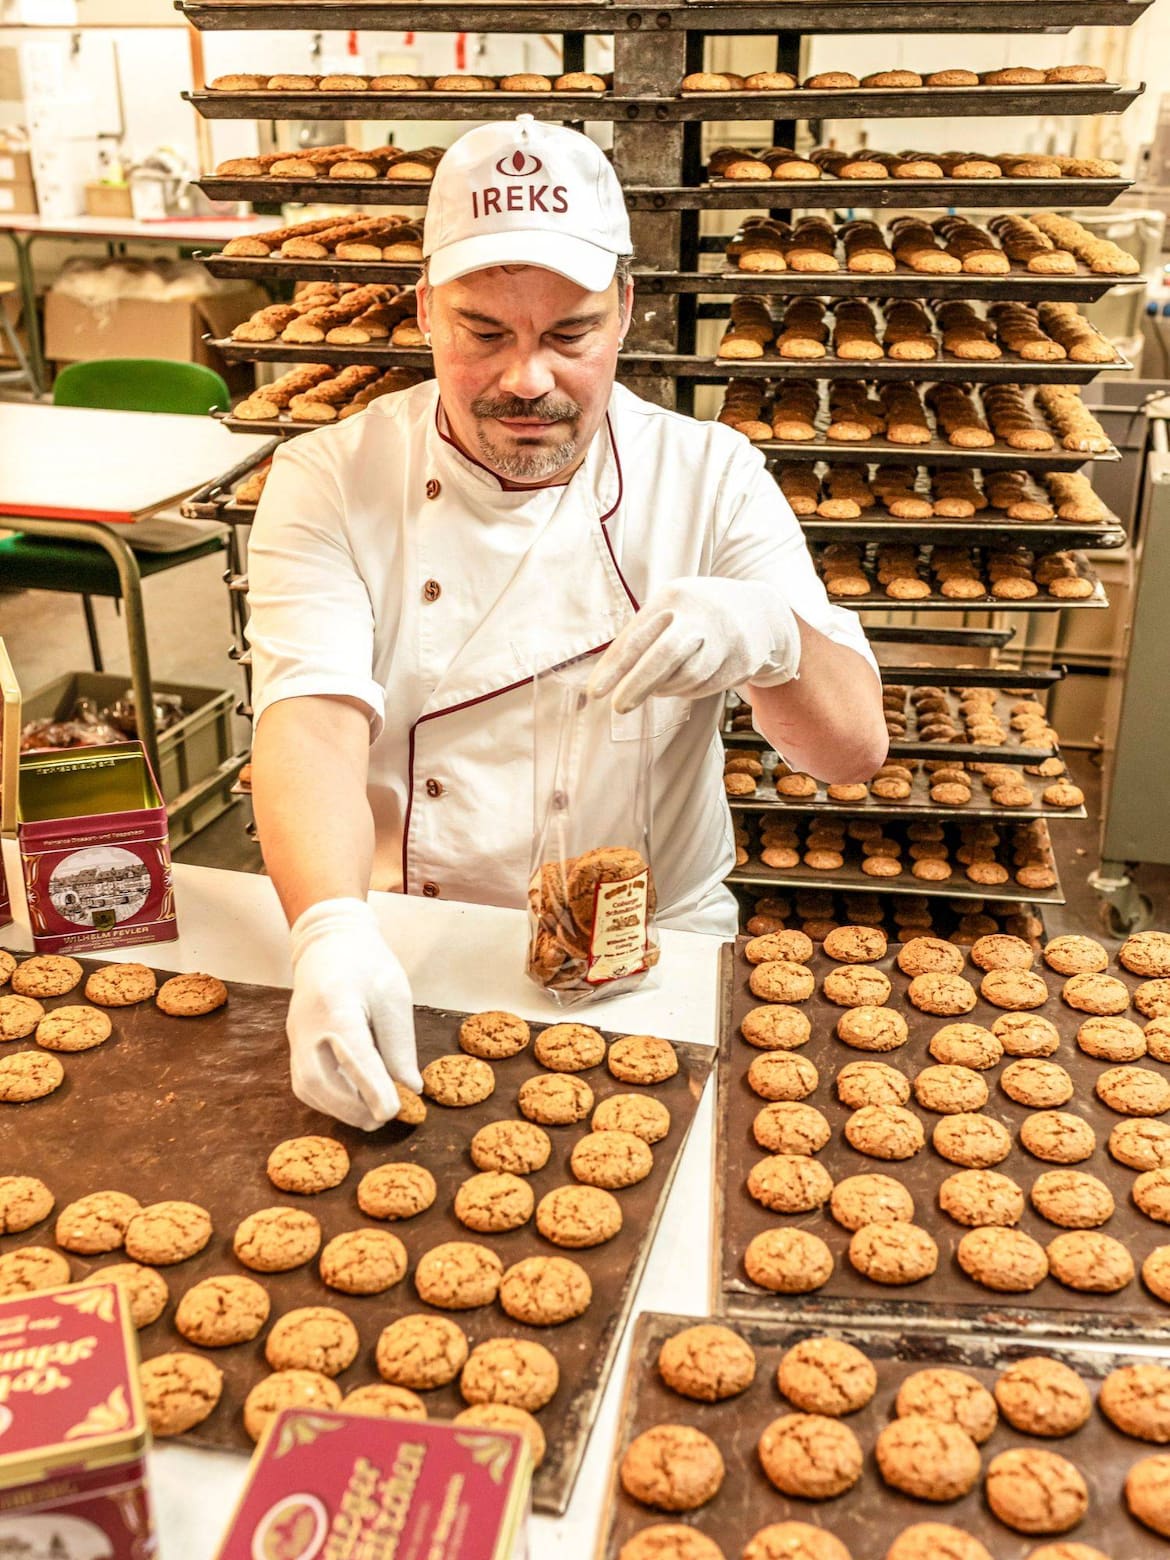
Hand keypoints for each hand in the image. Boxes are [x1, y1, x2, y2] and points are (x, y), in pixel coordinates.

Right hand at [286, 898, 421, 1129]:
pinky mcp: (295, 1042)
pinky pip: (305, 1081)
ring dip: (337, 1108)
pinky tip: (352, 1103)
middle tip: (381, 1119)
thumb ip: (399, 1042)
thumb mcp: (393, 994)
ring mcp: (296, 1035)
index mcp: (336, 1006)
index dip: (372, 1087)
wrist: (329, 941)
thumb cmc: (366, 964)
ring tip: (370, 1116)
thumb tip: (409, 1087)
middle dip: (349, 1107)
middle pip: (317, 1079)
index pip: (353, 1055)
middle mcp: (307, 1024)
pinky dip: (327, 1099)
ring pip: (307, 1086)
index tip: (392, 1111)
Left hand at [588, 576, 800, 713]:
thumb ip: (640, 637)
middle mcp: (700, 616)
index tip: (595, 692)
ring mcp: (724, 639)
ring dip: (665, 688)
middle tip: (618, 707)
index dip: (614, 667)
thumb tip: (604, 678)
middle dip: (637, 684)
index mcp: (674, 598)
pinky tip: (686, 681)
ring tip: (657, 686)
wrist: (761, 613)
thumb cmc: (697, 614)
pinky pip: (704, 688)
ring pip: (685, 678)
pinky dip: (687, 690)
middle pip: (664, 655)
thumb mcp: (670, 609)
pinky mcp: (741, 662)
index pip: (639, 636)